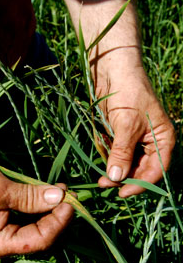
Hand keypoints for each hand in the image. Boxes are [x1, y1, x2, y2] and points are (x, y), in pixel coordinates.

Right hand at [0, 160, 74, 259]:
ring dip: (47, 211)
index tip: (69, 201)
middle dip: (56, 217)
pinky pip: (21, 222)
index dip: (59, 222)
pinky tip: (42, 193)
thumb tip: (59, 197)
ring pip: (32, 230)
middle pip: (38, 239)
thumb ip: (29, 196)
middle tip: (67, 193)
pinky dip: (34, 209)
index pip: (39, 241)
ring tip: (57, 190)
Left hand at [97, 72, 175, 196]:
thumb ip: (122, 152)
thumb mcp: (126, 125)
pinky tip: (100, 165)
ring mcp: (134, 138)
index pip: (157, 169)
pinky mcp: (117, 134)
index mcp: (163, 138)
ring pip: (127, 163)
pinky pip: (114, 153)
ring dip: (115, 173)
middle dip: (125, 179)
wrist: (113, 69)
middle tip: (105, 185)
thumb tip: (117, 177)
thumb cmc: (128, 92)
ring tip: (100, 180)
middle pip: (141, 169)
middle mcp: (151, 141)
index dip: (141, 184)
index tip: (123, 193)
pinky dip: (108, 161)